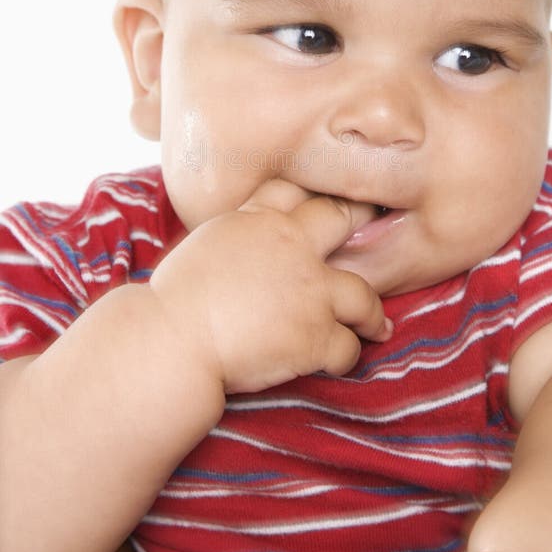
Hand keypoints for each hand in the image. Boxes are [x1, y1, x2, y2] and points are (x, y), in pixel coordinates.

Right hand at [150, 179, 392, 393]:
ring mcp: (311, 292)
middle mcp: (295, 248)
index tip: (334, 199)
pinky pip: (349, 348)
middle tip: (377, 227)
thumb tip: (257, 230)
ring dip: (370, 314)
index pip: (301, 190)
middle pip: (345, 218)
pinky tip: (338, 361)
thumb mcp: (209, 241)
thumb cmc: (178, 294)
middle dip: (363, 219)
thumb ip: (244, 228)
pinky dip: (345, 357)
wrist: (174, 338)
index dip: (321, 191)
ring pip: (364, 297)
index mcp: (263, 221)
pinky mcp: (315, 337)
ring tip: (375, 324)